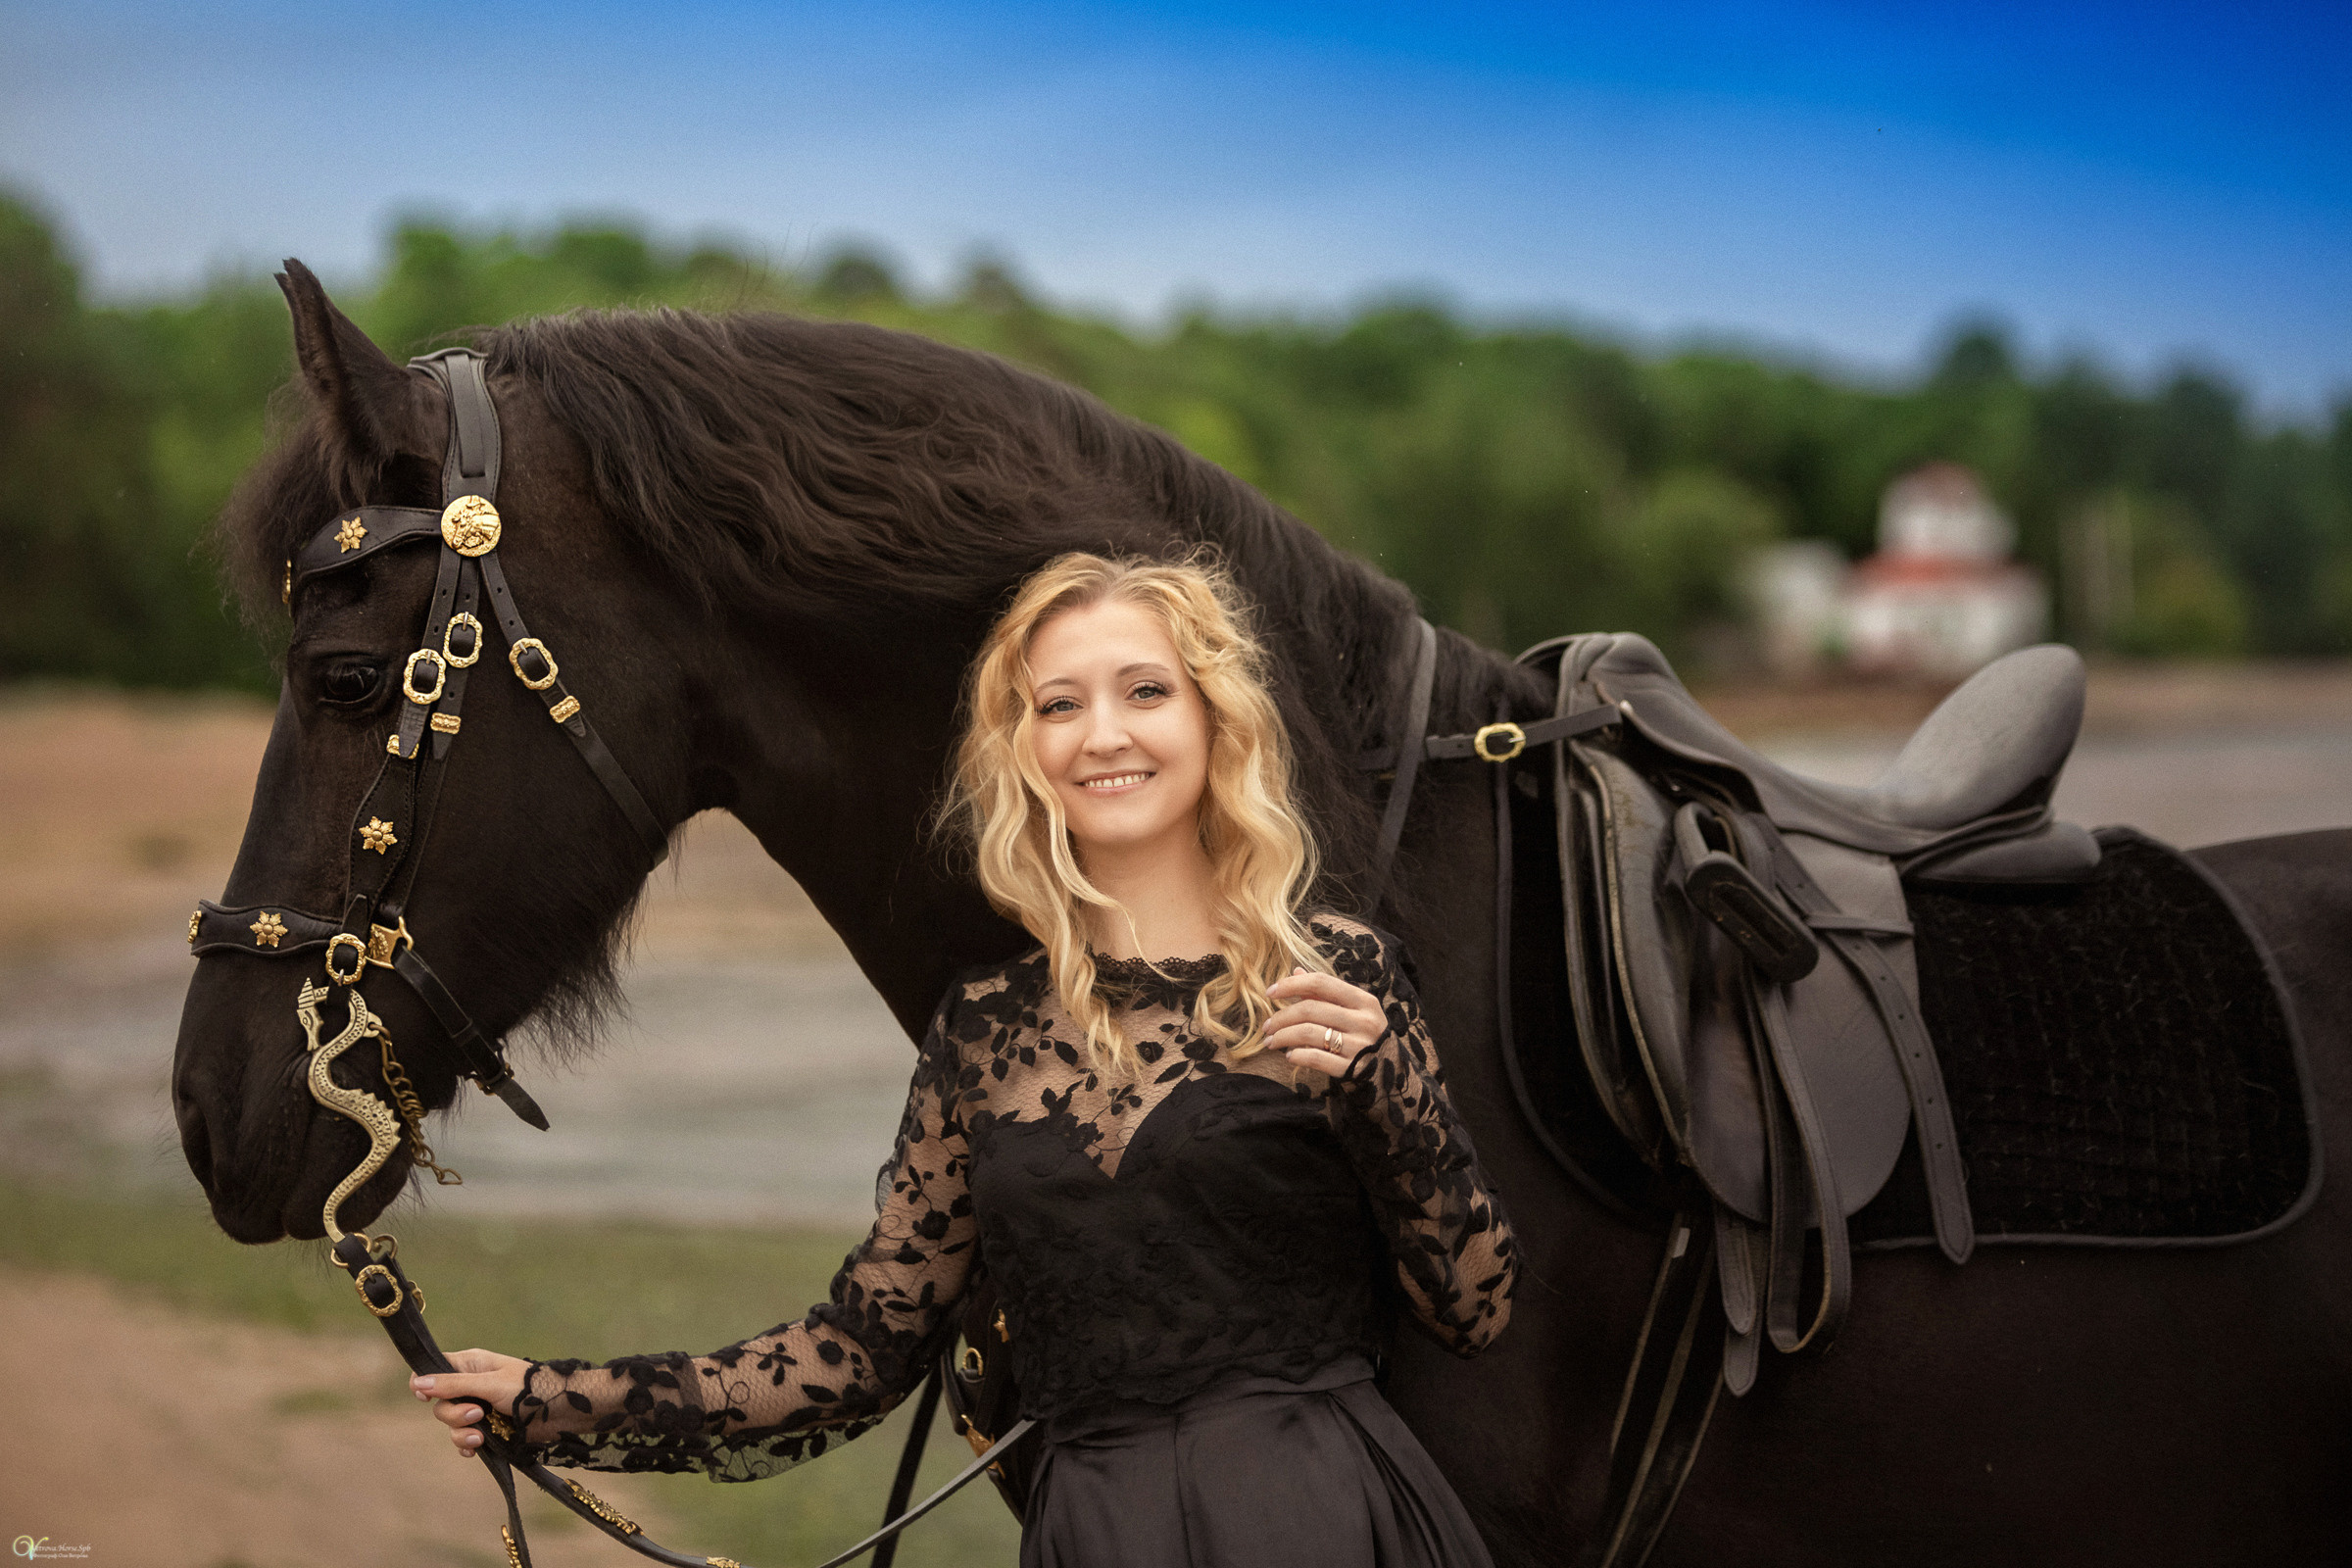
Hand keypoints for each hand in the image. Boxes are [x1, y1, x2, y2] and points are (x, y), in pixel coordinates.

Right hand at [410, 1348, 530, 1455]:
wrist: (559, 1411)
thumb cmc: (528, 1389)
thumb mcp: (489, 1383)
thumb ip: (454, 1384)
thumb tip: (418, 1382)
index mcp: (471, 1365)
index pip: (435, 1368)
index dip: (424, 1382)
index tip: (424, 1398)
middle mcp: (471, 1385)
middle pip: (440, 1403)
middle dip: (454, 1415)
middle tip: (477, 1414)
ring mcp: (478, 1407)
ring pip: (451, 1424)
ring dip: (462, 1433)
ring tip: (481, 1436)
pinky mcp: (487, 1428)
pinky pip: (464, 1439)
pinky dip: (467, 1445)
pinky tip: (476, 1449)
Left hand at [1265, 967, 1386, 1076]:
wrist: (1390, 1072)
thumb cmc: (1364, 1035)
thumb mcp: (1352, 1010)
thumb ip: (1324, 992)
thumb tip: (1297, 971)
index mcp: (1364, 1001)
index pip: (1322, 982)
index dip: (1292, 985)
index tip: (1270, 992)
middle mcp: (1364, 1021)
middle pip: (1310, 1009)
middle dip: (1281, 1017)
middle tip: (1266, 1026)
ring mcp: (1359, 1046)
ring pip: (1309, 1033)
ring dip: (1283, 1036)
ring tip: (1272, 1041)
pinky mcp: (1352, 1068)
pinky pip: (1316, 1058)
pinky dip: (1297, 1055)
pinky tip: (1290, 1056)